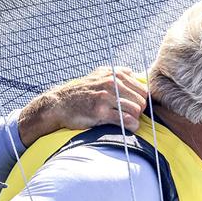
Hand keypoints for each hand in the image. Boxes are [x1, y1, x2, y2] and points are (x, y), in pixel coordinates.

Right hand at [17, 66, 148, 146]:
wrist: (59, 104)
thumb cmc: (82, 92)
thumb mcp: (99, 75)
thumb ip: (117, 73)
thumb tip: (135, 73)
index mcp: (114, 74)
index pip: (143, 89)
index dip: (141, 101)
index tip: (133, 107)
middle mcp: (111, 82)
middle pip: (141, 101)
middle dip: (139, 111)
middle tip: (130, 116)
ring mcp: (105, 97)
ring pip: (136, 110)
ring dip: (135, 120)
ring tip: (127, 122)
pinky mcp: (100, 112)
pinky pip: (126, 120)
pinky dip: (131, 126)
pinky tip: (128, 127)